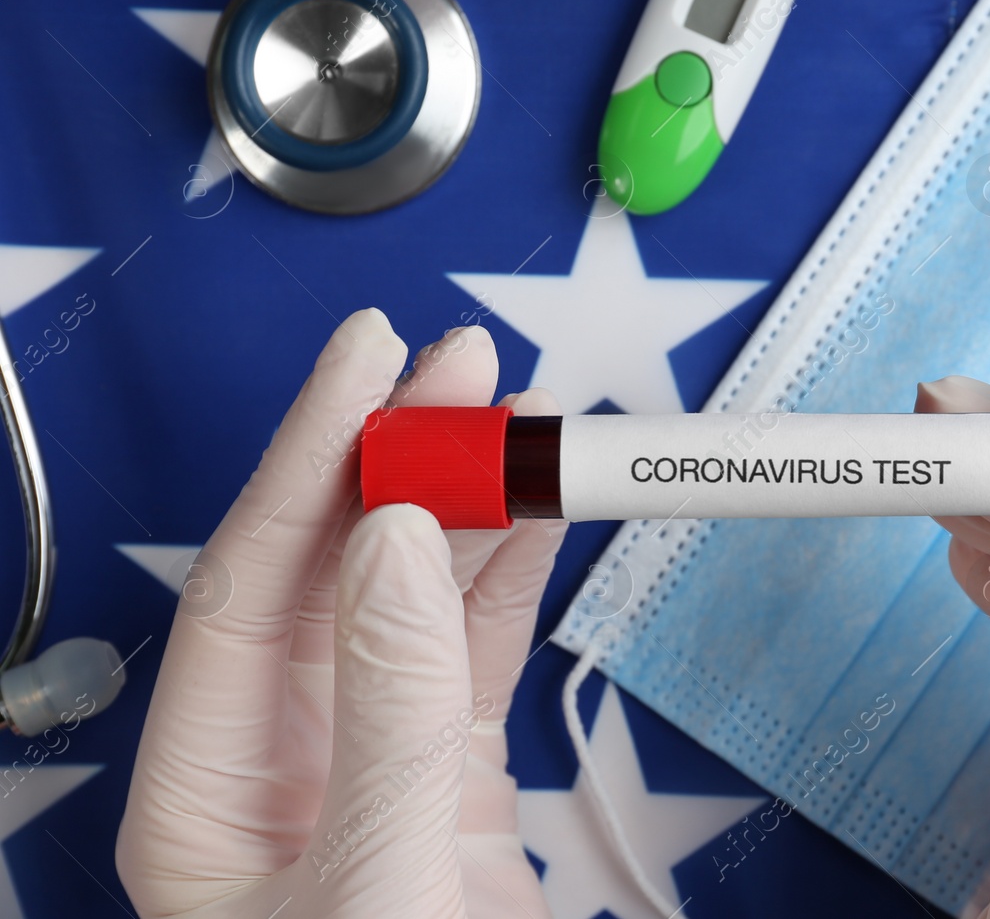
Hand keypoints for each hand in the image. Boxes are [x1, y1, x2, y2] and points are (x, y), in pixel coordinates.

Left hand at [117, 309, 565, 918]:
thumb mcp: (373, 883)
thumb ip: (388, 710)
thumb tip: (398, 543)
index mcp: (207, 790)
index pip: (250, 580)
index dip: (312, 456)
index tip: (370, 363)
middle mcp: (282, 762)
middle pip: (337, 569)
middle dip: (401, 457)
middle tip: (464, 368)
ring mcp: (371, 765)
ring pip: (420, 599)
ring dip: (474, 507)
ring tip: (524, 424)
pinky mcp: (452, 786)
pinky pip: (480, 654)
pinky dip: (518, 580)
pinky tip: (542, 519)